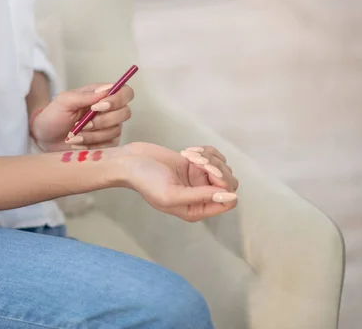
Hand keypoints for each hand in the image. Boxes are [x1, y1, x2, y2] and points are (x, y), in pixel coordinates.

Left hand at [32, 83, 133, 151]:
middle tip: (82, 124)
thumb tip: (107, 89)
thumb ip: (85, 95)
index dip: (117, 100)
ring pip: (115, 131)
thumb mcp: (64, 101)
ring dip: (92, 135)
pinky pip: (109, 145)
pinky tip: (78, 143)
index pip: (125, 92)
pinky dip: (92, 144)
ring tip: (74, 135)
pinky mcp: (107, 143)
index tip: (97, 107)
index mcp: (102, 95)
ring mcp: (110, 127)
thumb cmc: (54, 115)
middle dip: (102, 121)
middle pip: (125, 113)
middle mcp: (110, 110)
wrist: (45, 137)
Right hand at [120, 142, 238, 221]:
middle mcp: (200, 196)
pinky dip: (205, 151)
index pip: (227, 200)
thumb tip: (231, 198)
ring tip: (188, 154)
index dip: (221, 183)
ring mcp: (198, 179)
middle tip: (195, 159)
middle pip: (228, 183)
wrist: (130, 161)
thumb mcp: (172, 193)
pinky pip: (215, 157)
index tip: (205, 171)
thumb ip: (202, 197)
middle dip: (215, 167)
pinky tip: (188, 152)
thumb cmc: (146, 180)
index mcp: (196, 210)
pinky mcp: (196, 164)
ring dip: (208, 157)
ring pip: (223, 167)